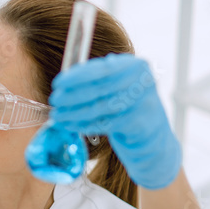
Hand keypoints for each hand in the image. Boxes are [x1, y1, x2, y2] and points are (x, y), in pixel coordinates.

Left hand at [48, 54, 180, 189]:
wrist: (154, 141)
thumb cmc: (130, 110)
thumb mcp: (120, 88)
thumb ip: (100, 79)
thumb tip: (66, 80)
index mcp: (136, 66)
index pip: (102, 68)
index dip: (77, 76)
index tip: (58, 83)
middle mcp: (143, 82)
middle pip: (100, 88)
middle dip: (72, 95)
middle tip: (54, 100)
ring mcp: (144, 104)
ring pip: (100, 107)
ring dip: (74, 112)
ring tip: (57, 115)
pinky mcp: (139, 125)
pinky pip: (104, 124)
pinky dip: (83, 125)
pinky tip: (69, 125)